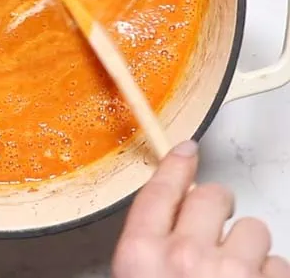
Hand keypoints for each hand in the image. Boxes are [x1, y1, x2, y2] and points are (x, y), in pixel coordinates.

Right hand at [114, 140, 289, 276]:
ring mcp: (232, 271)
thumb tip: (169, 223)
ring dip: (248, 248)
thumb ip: (147, 250)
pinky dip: (268, 274)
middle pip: (210, 196)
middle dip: (217, 207)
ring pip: (253, 228)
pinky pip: (278, 262)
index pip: (159, 191)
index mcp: (141, 255)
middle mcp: (185, 256)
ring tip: (235, 273)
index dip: (175, 166)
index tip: (185, 152)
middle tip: (215, 229)